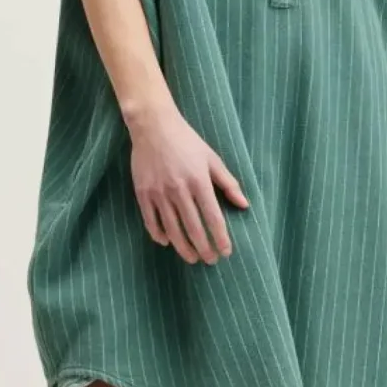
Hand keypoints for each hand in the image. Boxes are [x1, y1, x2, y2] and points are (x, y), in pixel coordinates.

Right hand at [127, 106, 248, 263]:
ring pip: (172, 230)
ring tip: (192, 258)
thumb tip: (244, 205)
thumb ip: (228, 183)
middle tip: (210, 260)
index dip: (221, 238)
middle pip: (193, 228)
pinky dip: (159, 235)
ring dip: (183, 248)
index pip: (213, 218)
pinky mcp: (143, 193)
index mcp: (199, 182)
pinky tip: (167, 242)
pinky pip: (151, 221)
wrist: (153, 126)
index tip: (226, 252)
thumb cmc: (187, 141)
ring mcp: (159, 193)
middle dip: (204, 249)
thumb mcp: (212, 158)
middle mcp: (179, 190)